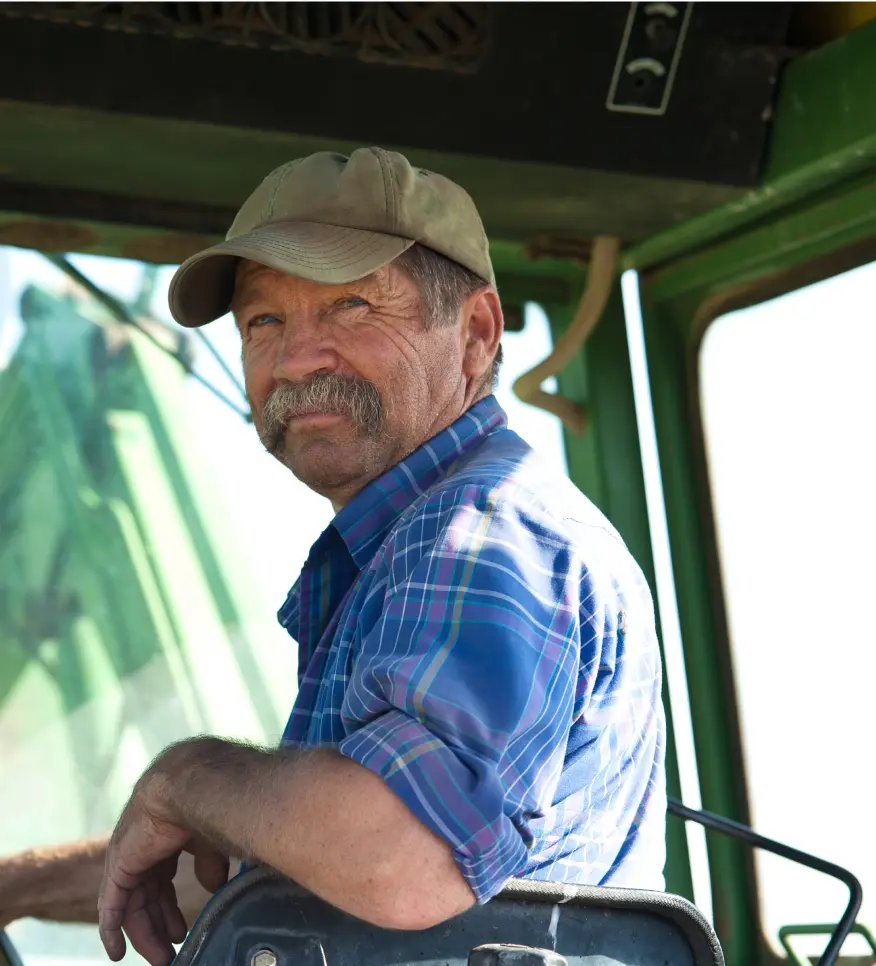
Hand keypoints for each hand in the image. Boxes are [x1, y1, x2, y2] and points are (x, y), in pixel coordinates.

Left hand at [97, 771, 228, 965]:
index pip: (163, 878)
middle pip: (149, 894)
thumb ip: (210, 862)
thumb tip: (214, 885)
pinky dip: (112, 929)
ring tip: (160, 958)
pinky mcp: (119, 866)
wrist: (193, 784)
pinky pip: (111, 905)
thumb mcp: (213, 838)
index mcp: (167, 834)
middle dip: (160, 924)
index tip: (183, 929)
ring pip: (133, 904)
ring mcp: (129, 855)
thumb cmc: (213, 801)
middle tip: (171, 950)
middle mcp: (144, 846)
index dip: (171, 906)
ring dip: (144, 934)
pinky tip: (117, 952)